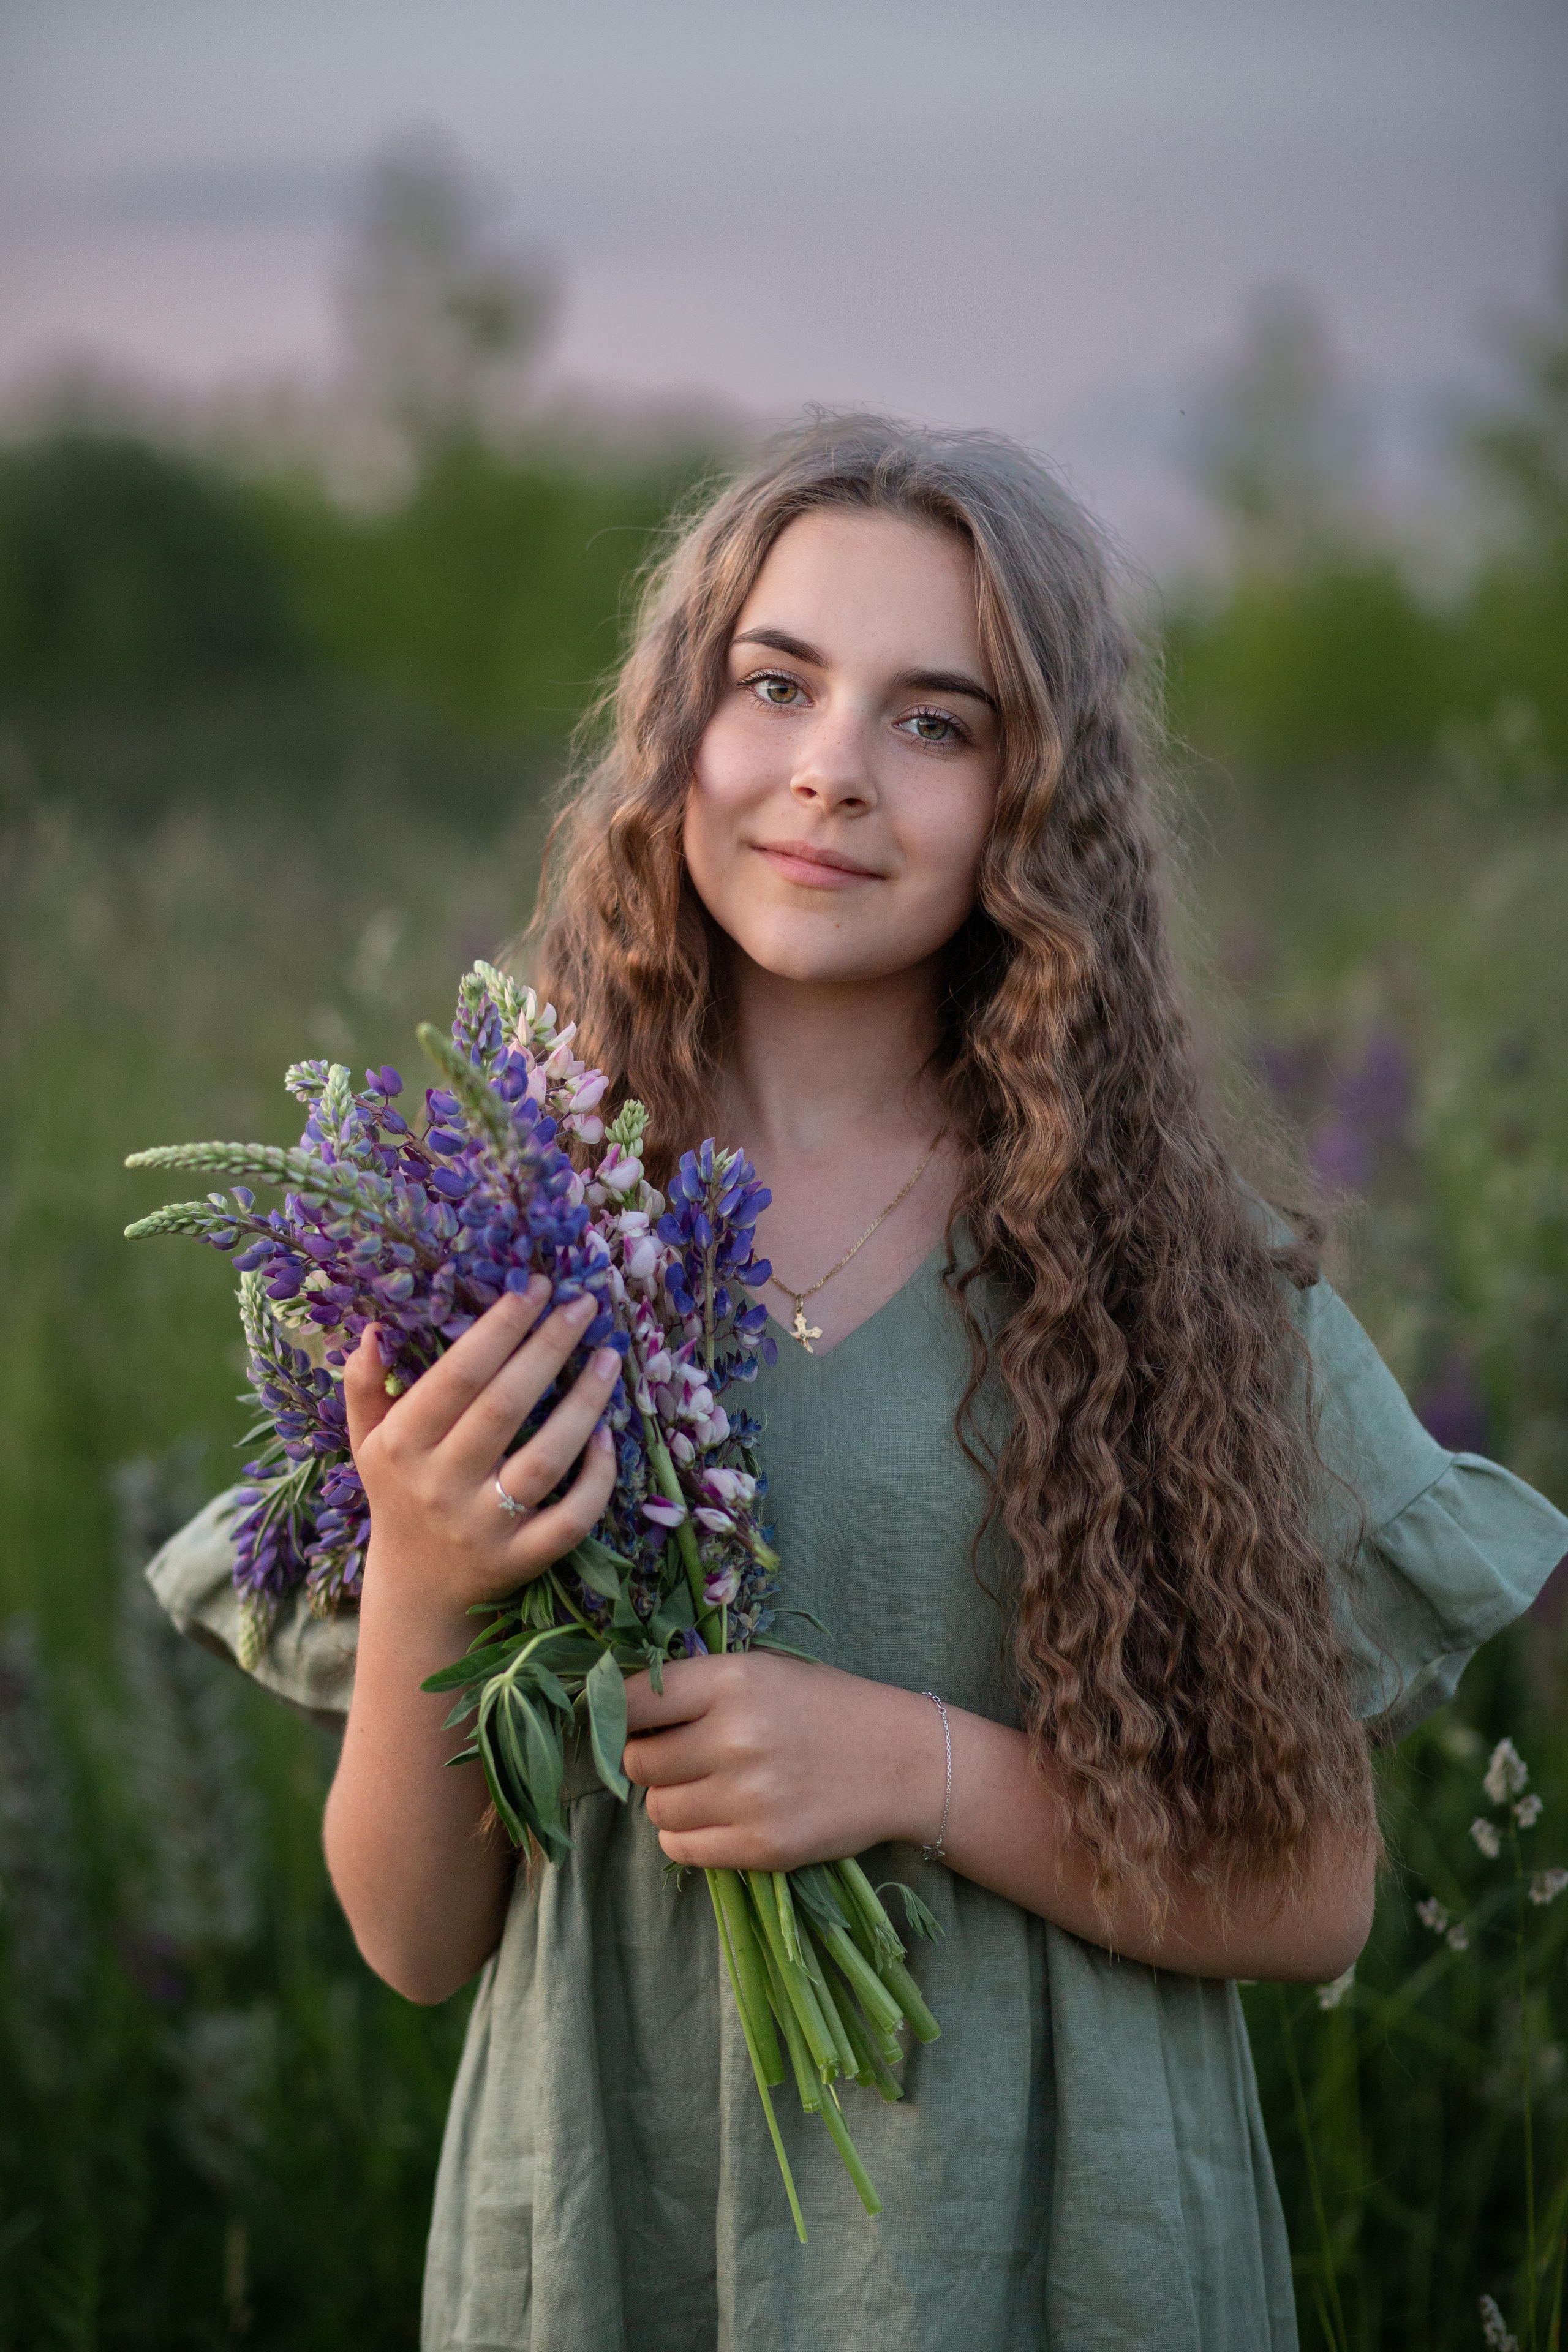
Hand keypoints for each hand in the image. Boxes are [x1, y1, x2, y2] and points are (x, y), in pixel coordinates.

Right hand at [342, 1278, 621, 1617]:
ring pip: (545, 1460)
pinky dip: (595, 1478)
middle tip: (584, 1304)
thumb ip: (366, 1387)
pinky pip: (570, 1519)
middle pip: (504, 1407)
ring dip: (585, 1404)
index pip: (457, 1376)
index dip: (499, 1327)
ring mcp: (483, 1527)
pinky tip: (609, 1437)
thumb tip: (372, 1332)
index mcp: (400, 1446)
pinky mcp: (521, 1561)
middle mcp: (439, 1486)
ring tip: (610, 1357)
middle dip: (548, 1348)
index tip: (534, 1286)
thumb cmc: (400, 1495)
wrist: (417, 1592)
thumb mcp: (369, 1442)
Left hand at [621, 1651, 945, 1871]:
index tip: (629, 1722)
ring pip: (656, 1808)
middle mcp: (735, 1736)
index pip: (631, 1701)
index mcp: (732, 1680)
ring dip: (670, 1800)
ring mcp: (748, 1796)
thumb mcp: (764, 1671)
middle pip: (637, 1762)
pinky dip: (686, 1837)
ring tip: (709, 1787)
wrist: (902, 1761)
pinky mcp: (761, 1846)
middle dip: (649, 1761)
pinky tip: (716, 1818)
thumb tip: (617, 1710)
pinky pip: (680, 1848)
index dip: (617, 1714)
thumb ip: (697, 1688)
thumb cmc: (824, 1708)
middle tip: (681, 1757)